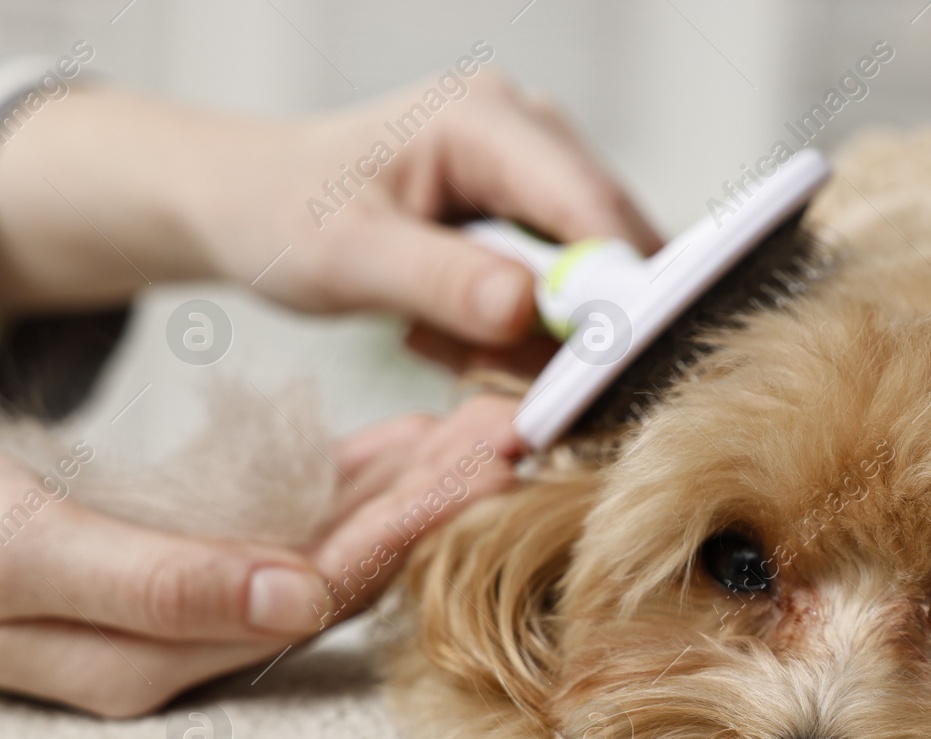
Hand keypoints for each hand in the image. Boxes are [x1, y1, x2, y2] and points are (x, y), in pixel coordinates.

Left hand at [0, 72, 659, 369]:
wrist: (250, 203)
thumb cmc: (282, 215)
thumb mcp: (347, 256)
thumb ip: (440, 281)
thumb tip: (528, 307)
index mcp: (486, 117)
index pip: (590, 205)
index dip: (618, 285)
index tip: (615, 364)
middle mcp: (530, 130)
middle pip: (607, 243)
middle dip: (572, 322)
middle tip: (489, 367)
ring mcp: (538, 170)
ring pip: (592, 275)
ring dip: (540, 333)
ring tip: (443, 341)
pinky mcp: (534, 211)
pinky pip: (565, 288)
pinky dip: (524, 329)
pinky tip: (455, 331)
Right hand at [0, 394, 520, 716]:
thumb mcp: (24, 543)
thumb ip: (148, 581)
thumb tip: (288, 597)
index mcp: (115, 640)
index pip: (269, 600)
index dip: (371, 540)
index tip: (451, 485)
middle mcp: (151, 641)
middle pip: (307, 579)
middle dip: (408, 510)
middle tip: (497, 435)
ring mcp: (161, 611)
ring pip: (302, 555)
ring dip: (391, 493)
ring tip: (469, 430)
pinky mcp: (162, 575)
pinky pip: (265, 537)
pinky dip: (333, 491)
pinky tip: (396, 447)